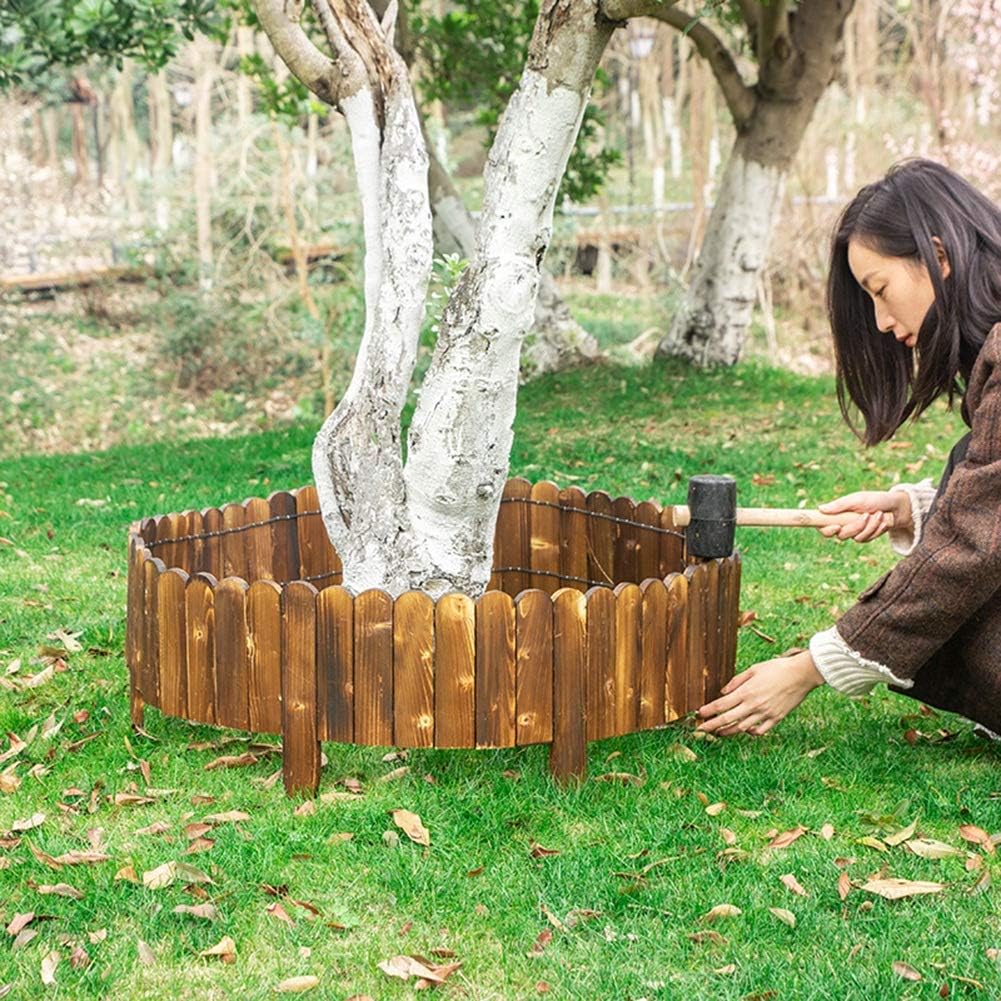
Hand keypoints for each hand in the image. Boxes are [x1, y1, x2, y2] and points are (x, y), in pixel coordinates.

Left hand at [695, 650, 823, 736]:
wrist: (800, 674)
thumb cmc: (777, 668)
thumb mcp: (753, 670)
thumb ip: (736, 682)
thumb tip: (723, 692)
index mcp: (746, 692)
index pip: (721, 705)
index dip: (708, 711)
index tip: (699, 714)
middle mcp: (753, 705)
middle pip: (727, 719)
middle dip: (712, 725)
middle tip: (701, 729)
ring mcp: (765, 713)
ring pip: (742, 728)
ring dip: (728, 732)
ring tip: (719, 733)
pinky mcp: (776, 718)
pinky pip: (760, 731)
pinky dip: (750, 733)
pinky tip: (744, 731)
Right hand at [816, 490, 911, 542]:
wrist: (895, 507)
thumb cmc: (874, 499)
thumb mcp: (857, 499)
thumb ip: (839, 505)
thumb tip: (820, 508)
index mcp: (837, 515)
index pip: (824, 527)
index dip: (826, 530)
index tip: (836, 526)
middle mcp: (843, 525)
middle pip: (841, 536)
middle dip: (856, 527)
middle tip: (867, 515)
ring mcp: (855, 533)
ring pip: (856, 538)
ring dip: (870, 526)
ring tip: (879, 514)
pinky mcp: (866, 537)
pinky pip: (867, 539)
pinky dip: (876, 530)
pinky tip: (883, 522)